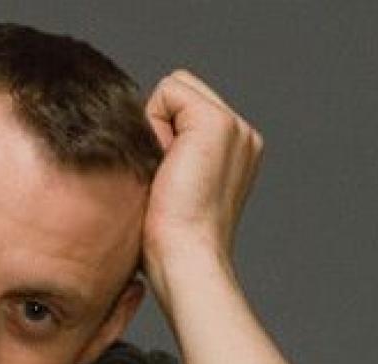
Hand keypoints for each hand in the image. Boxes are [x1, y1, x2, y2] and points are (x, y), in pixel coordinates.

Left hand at [142, 70, 262, 299]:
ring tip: (166, 174)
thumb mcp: (167, 186)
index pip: (183, 107)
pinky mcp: (218, 122)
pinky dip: (154, 124)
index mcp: (234, 150)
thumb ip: (166, 154)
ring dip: (156, 127)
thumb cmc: (167, 239)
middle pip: (178, 91)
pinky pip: (168, 91)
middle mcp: (242, 134)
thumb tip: (135, 134)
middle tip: (165, 178)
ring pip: (174, 89)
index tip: (166, 181)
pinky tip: (167, 166)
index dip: (160, 133)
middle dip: (158, 125)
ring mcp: (235, 126)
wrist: (185, 258)